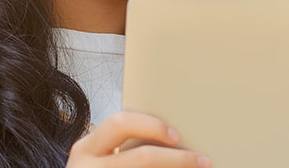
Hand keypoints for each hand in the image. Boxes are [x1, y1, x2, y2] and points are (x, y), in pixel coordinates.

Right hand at [67, 112, 210, 167]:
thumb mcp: (101, 157)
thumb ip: (124, 144)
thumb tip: (174, 137)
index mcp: (86, 149)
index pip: (120, 124)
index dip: (152, 126)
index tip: (177, 136)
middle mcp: (87, 167)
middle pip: (143, 157)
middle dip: (178, 159)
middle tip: (202, 161)